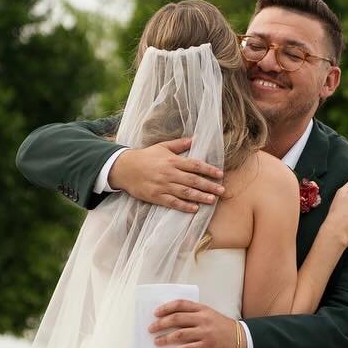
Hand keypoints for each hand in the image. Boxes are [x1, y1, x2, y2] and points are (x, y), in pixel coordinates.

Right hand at [109, 139, 223, 211]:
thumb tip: (195, 138)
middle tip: (222, 190)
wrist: (124, 168)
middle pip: (193, 180)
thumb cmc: (145, 157)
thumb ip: (179, 144)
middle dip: (209, 185)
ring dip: (200, 196)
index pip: (195, 165)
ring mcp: (162, 186)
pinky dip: (184, 206)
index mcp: (172, 160)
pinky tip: (194, 209)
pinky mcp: (156, 196)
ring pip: (185, 192)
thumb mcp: (162, 146)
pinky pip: (172, 202)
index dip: (209, 170)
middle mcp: (169, 173)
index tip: (220, 174)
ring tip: (212, 200)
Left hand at [151, 299, 243, 347]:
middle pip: (177, 318)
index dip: (166, 307)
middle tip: (151, 328)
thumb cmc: (222, 327)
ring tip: (156, 341)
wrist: (241, 340)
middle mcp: (202, 320)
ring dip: (164, 338)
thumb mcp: (210, 315)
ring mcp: (204, 333)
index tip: (156, 312)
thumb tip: (172, 319)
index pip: (181, 304)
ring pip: (179, 334)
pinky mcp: (205, 347)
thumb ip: (194, 315)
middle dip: (161, 323)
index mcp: (203, 309)